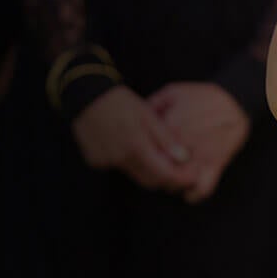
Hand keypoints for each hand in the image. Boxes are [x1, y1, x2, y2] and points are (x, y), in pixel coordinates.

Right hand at [72, 85, 194, 190]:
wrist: (84, 97)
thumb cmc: (120, 102)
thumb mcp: (147, 115)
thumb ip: (165, 139)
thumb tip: (184, 159)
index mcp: (136, 146)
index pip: (164, 174)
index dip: (180, 178)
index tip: (192, 176)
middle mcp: (120, 159)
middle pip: (149, 180)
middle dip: (166, 179)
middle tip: (179, 169)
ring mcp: (105, 162)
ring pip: (134, 175)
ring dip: (148, 170)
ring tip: (157, 154)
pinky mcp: (95, 161)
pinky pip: (119, 167)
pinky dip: (130, 162)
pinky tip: (131, 146)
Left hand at [149, 82, 250, 203]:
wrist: (236, 101)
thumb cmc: (204, 96)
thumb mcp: (174, 92)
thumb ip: (153, 105)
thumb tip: (138, 118)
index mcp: (169, 128)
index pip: (145, 151)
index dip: (142, 155)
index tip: (143, 154)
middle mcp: (182, 146)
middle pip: (158, 170)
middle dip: (154, 171)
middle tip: (155, 168)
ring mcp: (199, 157)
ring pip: (175, 184)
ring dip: (170, 184)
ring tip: (170, 179)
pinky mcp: (215, 165)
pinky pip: (202, 190)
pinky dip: (193, 195)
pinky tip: (187, 191)